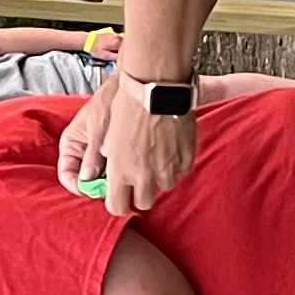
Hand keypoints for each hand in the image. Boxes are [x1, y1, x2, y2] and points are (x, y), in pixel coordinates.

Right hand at [57, 74, 116, 195]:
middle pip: (84, 179)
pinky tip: (128, 172)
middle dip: (96, 185)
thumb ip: (92, 155)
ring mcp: (97, 154)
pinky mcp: (112, 154)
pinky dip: (118, 174)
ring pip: (99, 177)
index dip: (77, 186)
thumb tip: (86, 179)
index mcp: (70, 145)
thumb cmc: (107, 103)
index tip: (91, 191)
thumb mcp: (98, 130)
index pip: (67, 174)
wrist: (128, 91)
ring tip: (121, 177)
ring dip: (109, 181)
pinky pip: (112, 170)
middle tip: (110, 188)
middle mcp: (82, 153)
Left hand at [97, 93, 195, 215]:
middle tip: (139, 177)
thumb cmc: (127, 105)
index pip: (117, 207)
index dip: (118, 202)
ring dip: (161, 177)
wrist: (156, 87)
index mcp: (120, 171)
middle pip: (144, 202)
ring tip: (157, 156)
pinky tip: (171, 147)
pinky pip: (182, 171)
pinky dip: (177, 163)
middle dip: (141, 193)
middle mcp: (144, 176)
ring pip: (165, 187)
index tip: (119, 194)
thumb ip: (111, 161)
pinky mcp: (186, 158)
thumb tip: (110, 172)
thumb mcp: (108, 135)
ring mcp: (168, 169)